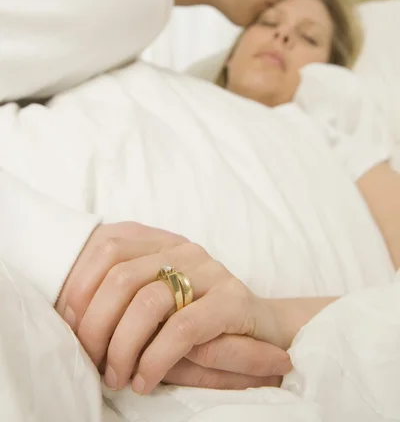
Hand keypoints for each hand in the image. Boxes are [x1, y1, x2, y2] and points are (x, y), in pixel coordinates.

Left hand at [59, 234, 290, 393]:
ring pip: (148, 302)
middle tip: (91, 361)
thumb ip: (122, 301)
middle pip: (121, 277)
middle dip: (95, 325)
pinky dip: (155, 359)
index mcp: (162, 244)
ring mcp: (210, 272)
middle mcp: (184, 251)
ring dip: (122, 347)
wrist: (262, 331)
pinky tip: (144, 380)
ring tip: (116, 377)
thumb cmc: (196, 323)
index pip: (109, 250)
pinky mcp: (233, 301)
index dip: (81, 288)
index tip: (70, 326)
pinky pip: (183, 329)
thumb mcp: (155, 306)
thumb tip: (71, 320)